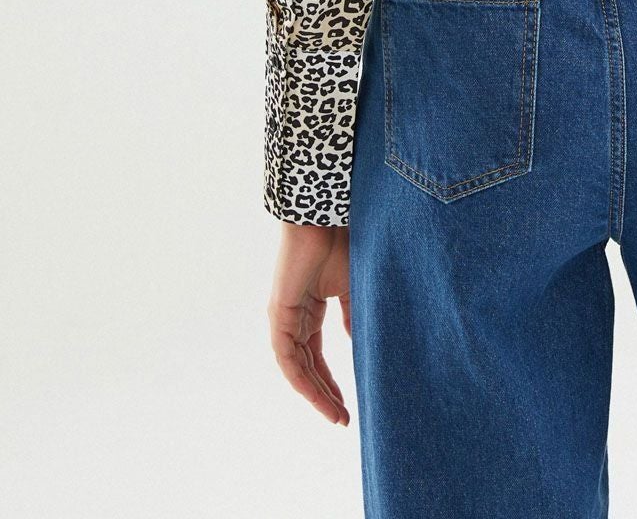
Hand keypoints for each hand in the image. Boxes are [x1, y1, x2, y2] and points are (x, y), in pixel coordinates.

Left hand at [267, 221, 351, 423]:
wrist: (326, 219)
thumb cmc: (340, 245)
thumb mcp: (352, 289)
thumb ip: (351, 317)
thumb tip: (355, 345)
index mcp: (310, 310)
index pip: (317, 356)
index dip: (331, 382)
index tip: (348, 406)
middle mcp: (294, 318)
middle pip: (308, 367)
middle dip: (325, 394)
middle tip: (343, 418)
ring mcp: (284, 318)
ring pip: (297, 368)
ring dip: (316, 393)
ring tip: (335, 414)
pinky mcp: (279, 316)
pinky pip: (288, 358)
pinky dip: (302, 378)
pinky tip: (319, 394)